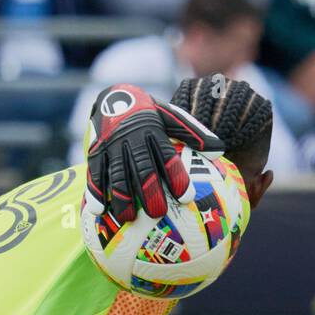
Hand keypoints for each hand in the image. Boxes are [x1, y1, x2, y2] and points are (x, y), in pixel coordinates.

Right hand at [84, 83, 222, 222]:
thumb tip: (219, 152)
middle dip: (149, 190)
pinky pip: (95, 173)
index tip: (186, 196)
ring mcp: (112, 145)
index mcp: (153, 130)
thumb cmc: (149, 114)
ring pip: (117, 173)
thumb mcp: (171, 117)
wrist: (113, 96)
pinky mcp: (96, 152)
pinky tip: (99, 210)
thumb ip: (194, 134)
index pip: (167, 155)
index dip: (176, 175)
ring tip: (128, 218)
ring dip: (122, 197)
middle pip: (142, 167)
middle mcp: (132, 138)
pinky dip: (96, 192)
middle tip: (157, 212)